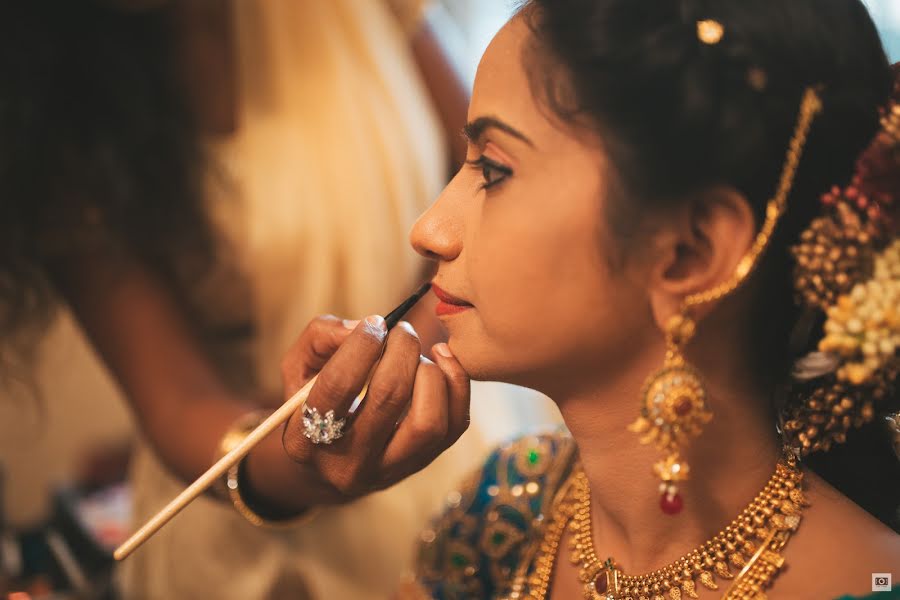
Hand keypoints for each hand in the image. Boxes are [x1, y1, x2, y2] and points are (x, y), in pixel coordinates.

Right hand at [269, 314, 469, 506]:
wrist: (329, 462)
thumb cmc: (312, 401)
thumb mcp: (298, 368)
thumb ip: (321, 337)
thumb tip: (364, 326)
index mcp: (305, 440)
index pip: (338, 385)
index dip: (361, 344)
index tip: (373, 323)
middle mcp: (347, 464)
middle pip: (389, 396)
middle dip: (402, 349)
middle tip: (401, 330)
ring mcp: (389, 470)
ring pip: (429, 422)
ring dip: (430, 373)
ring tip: (418, 355)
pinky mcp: (421, 464)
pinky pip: (455, 424)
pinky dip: (456, 384)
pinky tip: (440, 361)